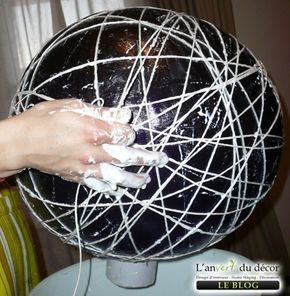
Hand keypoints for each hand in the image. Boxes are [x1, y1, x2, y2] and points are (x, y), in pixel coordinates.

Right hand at [0, 99, 167, 192]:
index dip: (131, 132)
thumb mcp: (72, 106)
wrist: (20, 142)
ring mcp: (86, 167)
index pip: (125, 134)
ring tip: (146, 180)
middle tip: (162, 160)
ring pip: (117, 176)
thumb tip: (126, 114)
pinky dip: (109, 188)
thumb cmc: (44, 119)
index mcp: (93, 131)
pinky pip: (97, 185)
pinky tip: (118, 190)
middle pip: (127, 157)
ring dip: (134, 179)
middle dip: (147, 158)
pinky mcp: (77, 176)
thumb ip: (102, 112)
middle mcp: (93, 152)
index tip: (130, 129)